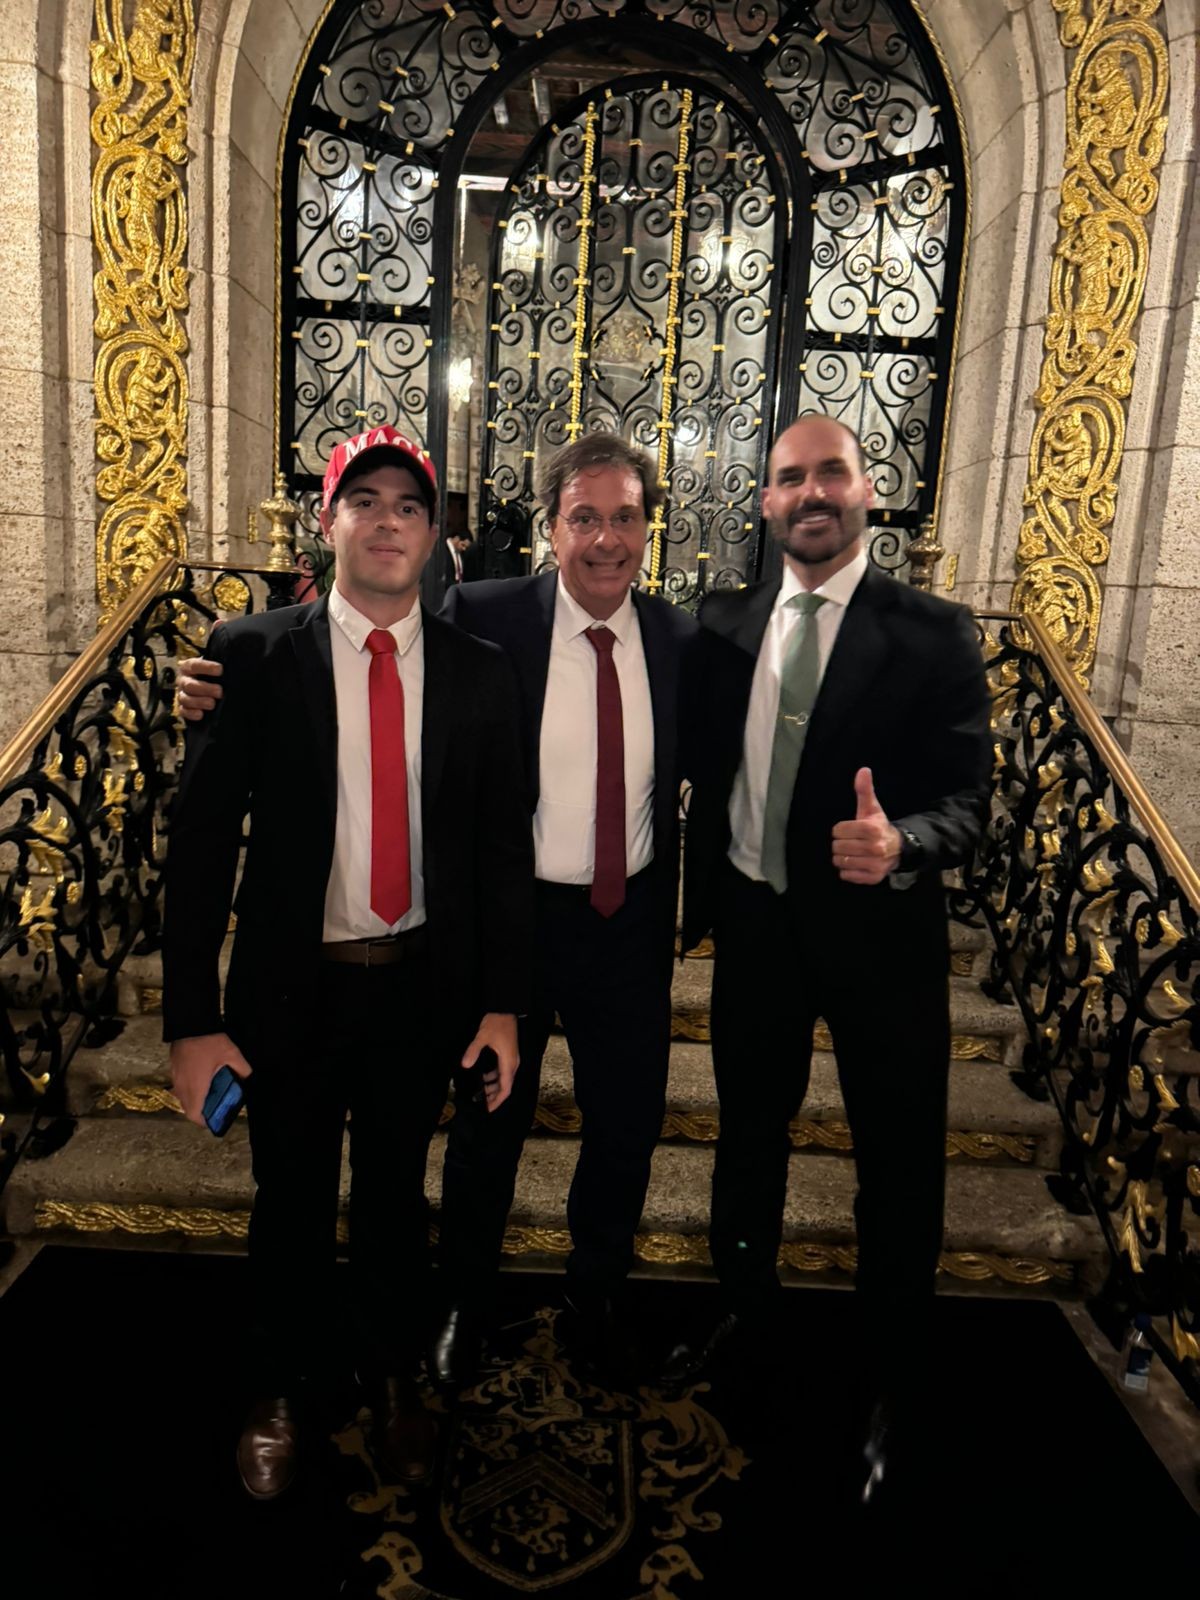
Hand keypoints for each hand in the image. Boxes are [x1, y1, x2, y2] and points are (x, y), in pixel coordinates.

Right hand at [169, 1033, 251, 1126]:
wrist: (189, 1023)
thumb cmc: (209, 1041)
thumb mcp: (232, 1054)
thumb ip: (242, 1069)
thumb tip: (248, 1078)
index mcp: (196, 1087)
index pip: (195, 1115)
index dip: (204, 1122)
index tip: (214, 1121)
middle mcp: (182, 1086)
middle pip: (188, 1109)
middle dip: (200, 1113)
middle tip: (214, 1109)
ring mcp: (175, 1077)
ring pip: (182, 1098)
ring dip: (194, 1101)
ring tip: (210, 1095)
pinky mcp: (174, 1069)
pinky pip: (180, 1087)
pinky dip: (190, 1090)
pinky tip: (202, 1081)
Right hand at [177, 655, 223, 721]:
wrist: (209, 690)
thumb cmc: (213, 677)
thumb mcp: (216, 670)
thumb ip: (220, 669)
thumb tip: (233, 669)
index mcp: (188, 667)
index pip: (194, 665)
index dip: (206, 667)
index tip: (220, 670)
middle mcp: (183, 681)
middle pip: (189, 685)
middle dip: (205, 688)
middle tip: (219, 691)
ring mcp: (182, 695)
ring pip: (185, 699)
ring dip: (199, 702)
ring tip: (212, 704)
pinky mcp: (183, 709)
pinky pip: (184, 712)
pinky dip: (191, 714)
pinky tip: (200, 714)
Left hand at [461, 1012, 518, 1112]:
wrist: (505, 1009)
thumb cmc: (497, 1023)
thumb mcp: (482, 1037)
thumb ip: (473, 1051)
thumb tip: (465, 1065)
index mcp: (509, 1063)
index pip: (506, 1088)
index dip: (497, 1100)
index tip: (488, 1109)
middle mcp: (512, 1063)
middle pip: (506, 1086)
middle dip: (494, 1096)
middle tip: (481, 1103)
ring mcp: (511, 1059)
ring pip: (504, 1079)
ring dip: (493, 1086)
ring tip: (480, 1091)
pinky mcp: (508, 1054)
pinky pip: (502, 1071)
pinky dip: (494, 1077)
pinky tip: (483, 1076)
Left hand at [831, 767, 901, 885]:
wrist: (898, 848)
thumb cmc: (879, 826)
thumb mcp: (872, 808)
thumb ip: (864, 790)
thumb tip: (863, 770)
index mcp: (871, 829)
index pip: (838, 831)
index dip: (841, 829)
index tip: (850, 829)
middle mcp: (874, 847)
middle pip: (837, 847)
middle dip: (841, 843)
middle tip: (851, 841)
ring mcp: (874, 864)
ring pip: (840, 861)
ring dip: (843, 857)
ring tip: (853, 852)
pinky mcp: (873, 877)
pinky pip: (847, 875)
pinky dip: (848, 870)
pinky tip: (856, 862)